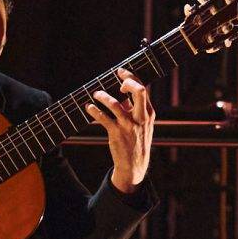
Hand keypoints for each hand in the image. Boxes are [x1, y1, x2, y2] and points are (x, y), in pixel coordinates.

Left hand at [86, 69, 153, 193]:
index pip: (143, 88)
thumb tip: (121, 93)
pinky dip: (94, 110)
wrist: (135, 165)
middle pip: (139, 91)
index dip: (132, 77)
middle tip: (116, 79)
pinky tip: (89, 107)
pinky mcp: (116, 133)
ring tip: (96, 94)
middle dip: (127, 80)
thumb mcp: (142, 125)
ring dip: (103, 96)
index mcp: (148, 113)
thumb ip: (134, 109)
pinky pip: (103, 118)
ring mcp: (128, 125)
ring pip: (115, 103)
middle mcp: (141, 117)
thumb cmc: (137, 141)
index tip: (121, 73)